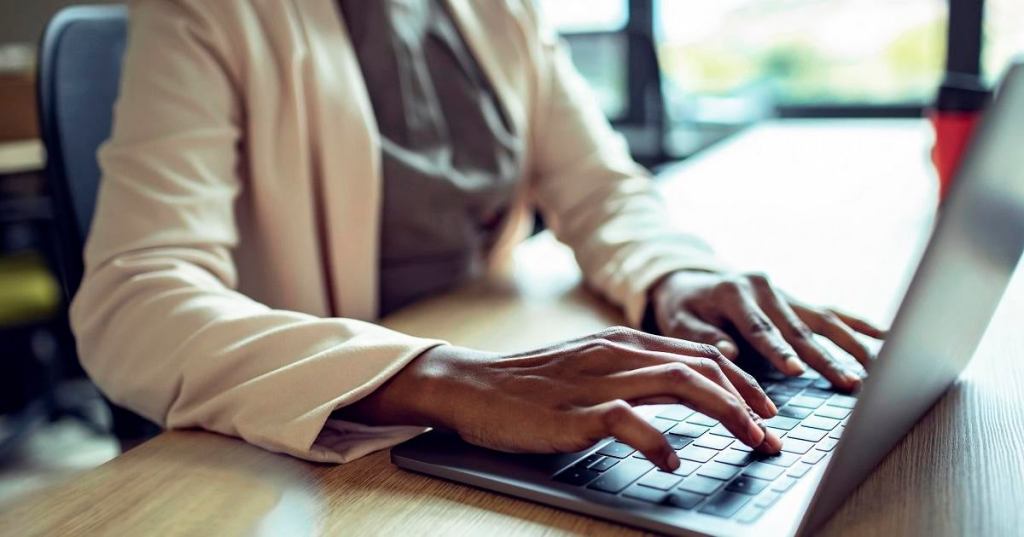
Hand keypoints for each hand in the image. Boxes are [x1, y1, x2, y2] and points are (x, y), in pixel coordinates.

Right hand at [341, 327, 781, 471]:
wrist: (472, 384)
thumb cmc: (531, 384)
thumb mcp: (591, 367)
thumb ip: (634, 374)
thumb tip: (685, 390)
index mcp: (624, 341)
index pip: (701, 352)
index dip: (743, 382)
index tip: (768, 411)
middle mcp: (618, 353)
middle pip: (702, 365)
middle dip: (749, 399)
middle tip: (774, 434)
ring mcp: (597, 380)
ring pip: (678, 384)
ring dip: (724, 413)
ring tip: (751, 441)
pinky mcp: (574, 411)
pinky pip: (627, 421)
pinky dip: (658, 440)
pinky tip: (673, 461)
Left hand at [649, 271, 886, 391]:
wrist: (691, 282)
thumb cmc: (684, 307)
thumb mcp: (679, 321)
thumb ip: (703, 335)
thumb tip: (731, 351)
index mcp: (734, 293)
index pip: (760, 327)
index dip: (778, 350)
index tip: (796, 370)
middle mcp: (764, 288)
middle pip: (798, 328)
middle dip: (824, 357)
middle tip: (848, 382)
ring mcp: (784, 292)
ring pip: (823, 320)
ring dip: (850, 346)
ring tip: (876, 369)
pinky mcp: (797, 300)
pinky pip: (832, 312)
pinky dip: (858, 325)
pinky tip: (886, 337)